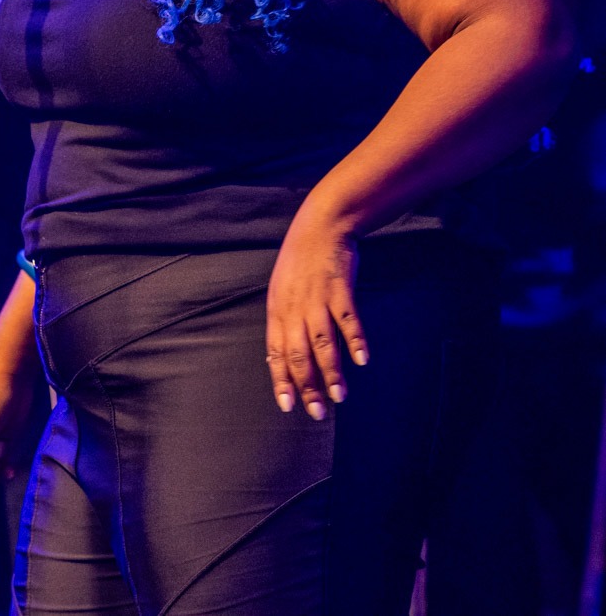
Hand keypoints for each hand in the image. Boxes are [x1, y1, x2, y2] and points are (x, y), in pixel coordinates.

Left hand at [265, 199, 368, 418]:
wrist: (321, 225)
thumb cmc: (300, 261)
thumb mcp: (282, 290)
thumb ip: (284, 322)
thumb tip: (282, 359)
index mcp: (277, 309)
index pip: (276, 352)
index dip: (281, 380)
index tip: (288, 406)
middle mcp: (294, 307)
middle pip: (299, 354)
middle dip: (307, 386)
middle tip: (317, 412)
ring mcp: (317, 298)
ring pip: (322, 342)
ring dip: (331, 372)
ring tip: (339, 396)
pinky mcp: (340, 287)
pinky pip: (347, 319)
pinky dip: (355, 340)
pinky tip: (362, 360)